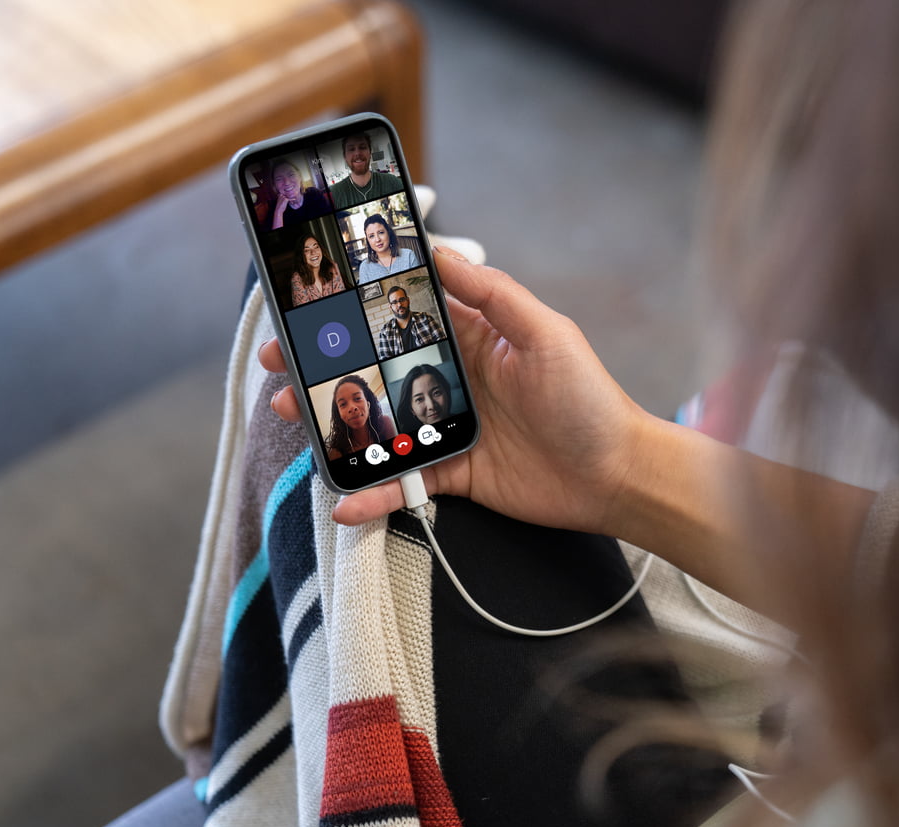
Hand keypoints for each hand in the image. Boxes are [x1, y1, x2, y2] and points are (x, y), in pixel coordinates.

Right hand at [261, 247, 654, 528]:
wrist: (619, 475)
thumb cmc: (590, 399)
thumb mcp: (546, 333)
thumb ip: (492, 294)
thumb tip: (439, 252)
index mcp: (475, 338)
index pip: (404, 315)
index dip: (358, 308)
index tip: (312, 300)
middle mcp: (455, 380)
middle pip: (377, 369)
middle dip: (325, 364)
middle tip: (279, 361)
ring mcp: (452, 429)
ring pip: (379, 424)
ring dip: (334, 422)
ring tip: (290, 415)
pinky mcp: (456, 475)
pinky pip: (405, 483)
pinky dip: (372, 495)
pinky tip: (342, 502)